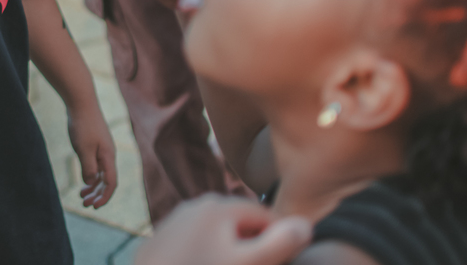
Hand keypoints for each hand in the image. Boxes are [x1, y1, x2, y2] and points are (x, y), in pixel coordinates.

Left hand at [67, 101, 116, 208]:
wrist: (81, 102)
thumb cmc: (83, 125)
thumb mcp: (83, 149)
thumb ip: (89, 168)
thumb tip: (92, 183)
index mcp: (108, 156)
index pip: (111, 183)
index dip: (104, 197)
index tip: (94, 206)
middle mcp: (108, 154)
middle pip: (107, 180)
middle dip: (98, 194)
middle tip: (85, 204)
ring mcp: (102, 149)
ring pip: (101, 173)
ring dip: (93, 186)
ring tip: (82, 196)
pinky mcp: (95, 144)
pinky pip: (96, 165)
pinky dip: (90, 175)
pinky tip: (83, 180)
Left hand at [135, 195, 311, 264]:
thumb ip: (279, 244)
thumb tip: (306, 223)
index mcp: (219, 206)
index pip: (265, 216)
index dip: (280, 240)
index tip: (283, 262)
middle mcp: (195, 206)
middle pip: (240, 224)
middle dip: (252, 247)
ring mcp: (174, 222)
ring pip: (216, 235)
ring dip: (228, 252)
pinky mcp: (160, 241)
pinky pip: (194, 245)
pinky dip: (204, 257)